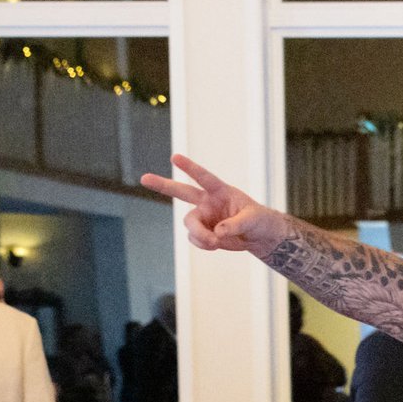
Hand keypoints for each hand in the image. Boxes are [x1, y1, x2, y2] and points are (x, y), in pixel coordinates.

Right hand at [141, 154, 281, 254]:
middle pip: (181, 191)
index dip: (190, 167)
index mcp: (221, 190)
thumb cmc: (258, 220)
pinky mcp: (202, 231)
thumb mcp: (253, 220)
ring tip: (216, 242)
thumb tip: (217, 232)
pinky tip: (216, 244)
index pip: (204, 177)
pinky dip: (204, 244)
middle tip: (144, 178)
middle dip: (162, 185)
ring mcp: (203, 216)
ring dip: (200, 235)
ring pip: (189, 224)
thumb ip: (235, 224)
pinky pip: (194, 238)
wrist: (258, 236)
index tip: (175, 157)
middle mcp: (207, 201)